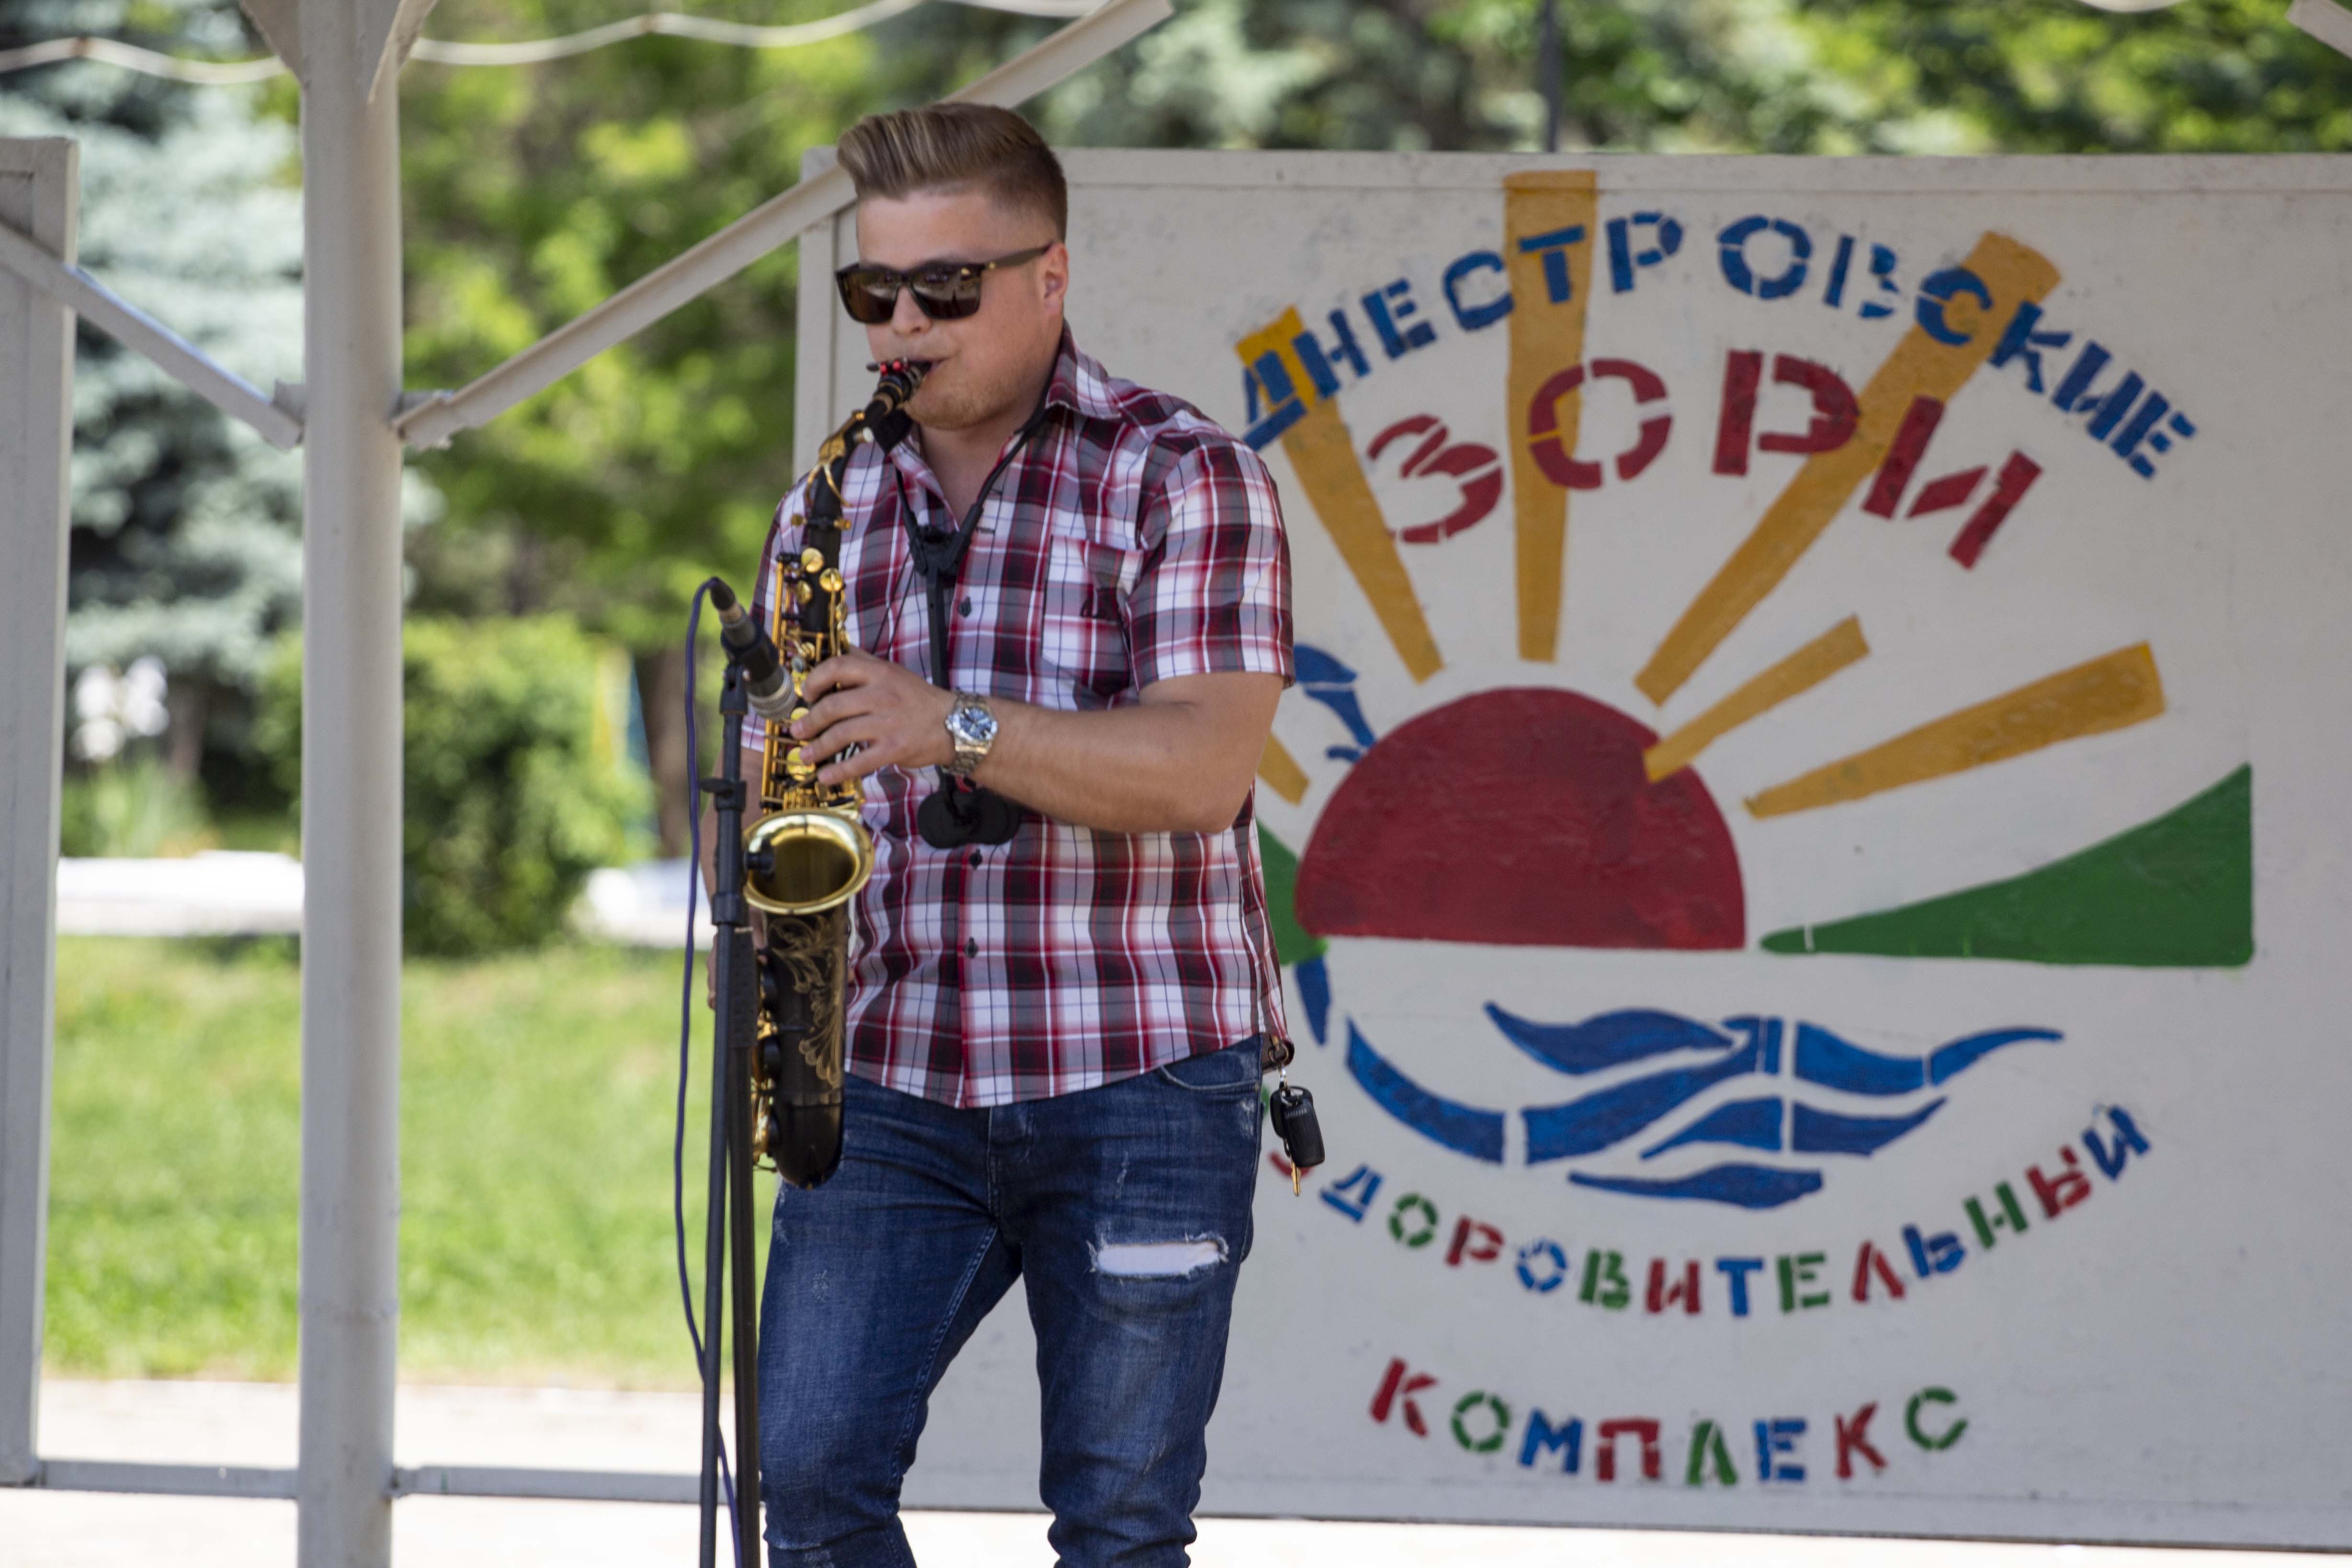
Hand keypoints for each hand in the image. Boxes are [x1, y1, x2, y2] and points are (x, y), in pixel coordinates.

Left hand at [791, 650, 956, 783]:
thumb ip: (865, 662)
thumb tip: (837, 648)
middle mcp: (881, 695)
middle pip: (832, 706)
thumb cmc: (919, 699)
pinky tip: (826, 776)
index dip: (815, 680)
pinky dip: (839, 771)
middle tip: (797, 730)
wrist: (954, 724)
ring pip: (841, 734)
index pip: (837, 667)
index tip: (806, 694)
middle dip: (809, 721)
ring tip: (805, 755)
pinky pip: (859, 761)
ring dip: (818, 747)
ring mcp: (887, 723)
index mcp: (879, 673)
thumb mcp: (894, 671)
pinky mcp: (893, 748)